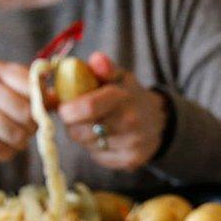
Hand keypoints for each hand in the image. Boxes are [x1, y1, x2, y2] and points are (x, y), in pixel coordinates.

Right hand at [0, 58, 34, 163]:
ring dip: (18, 143)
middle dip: (31, 127)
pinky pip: (4, 150)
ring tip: (8, 138)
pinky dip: (5, 153)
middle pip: (28, 112)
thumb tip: (58, 98)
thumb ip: (30, 91)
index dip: (42, 103)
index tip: (38, 111)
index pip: (33, 85)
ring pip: (18, 134)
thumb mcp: (3, 90)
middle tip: (22, 129)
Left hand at [58, 52, 166, 170]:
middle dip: (72, 124)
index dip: (68, 109)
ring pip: (87, 145)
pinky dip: (94, 149)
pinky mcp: (130, 161)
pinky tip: (103, 139)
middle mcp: (130, 123)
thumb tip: (96, 59)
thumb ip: (105, 67)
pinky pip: (98, 157)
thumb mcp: (120, 77)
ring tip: (91, 126)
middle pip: (82, 130)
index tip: (62, 107)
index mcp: (124, 98)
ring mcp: (131, 145)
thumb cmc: (129, 97)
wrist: (157, 122)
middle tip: (75, 116)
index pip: (88, 107)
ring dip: (82, 136)